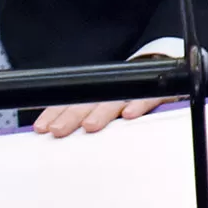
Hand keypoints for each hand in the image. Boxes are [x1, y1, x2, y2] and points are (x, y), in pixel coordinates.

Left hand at [33, 96, 178, 137]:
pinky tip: (129, 115)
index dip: (55, 113)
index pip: (71, 102)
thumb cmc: (130, 97)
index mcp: (96, 94)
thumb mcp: (106, 106)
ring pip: (114, 101)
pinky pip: (147, 98)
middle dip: (72, 115)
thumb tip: (57, 135)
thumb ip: (87, 117)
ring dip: (101, 112)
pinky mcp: (156, 93)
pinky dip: (138, 105)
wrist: (165, 72)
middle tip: (57, 131)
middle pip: (88, 102)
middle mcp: (112, 90)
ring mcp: (133, 91)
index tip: (42, 128)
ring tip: (90, 126)